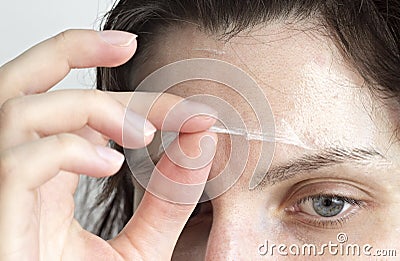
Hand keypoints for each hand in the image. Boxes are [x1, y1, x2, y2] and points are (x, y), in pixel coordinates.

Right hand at [0, 29, 216, 259]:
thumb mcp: (137, 249)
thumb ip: (168, 203)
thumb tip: (202, 143)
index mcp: (45, 175)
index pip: (77, 108)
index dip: (130, 95)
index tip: (182, 103)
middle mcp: (14, 168)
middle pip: (25, 80)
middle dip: (73, 50)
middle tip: (128, 46)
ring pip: (22, 108)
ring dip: (90, 110)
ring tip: (143, 135)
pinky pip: (19, 159)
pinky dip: (69, 151)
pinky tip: (111, 168)